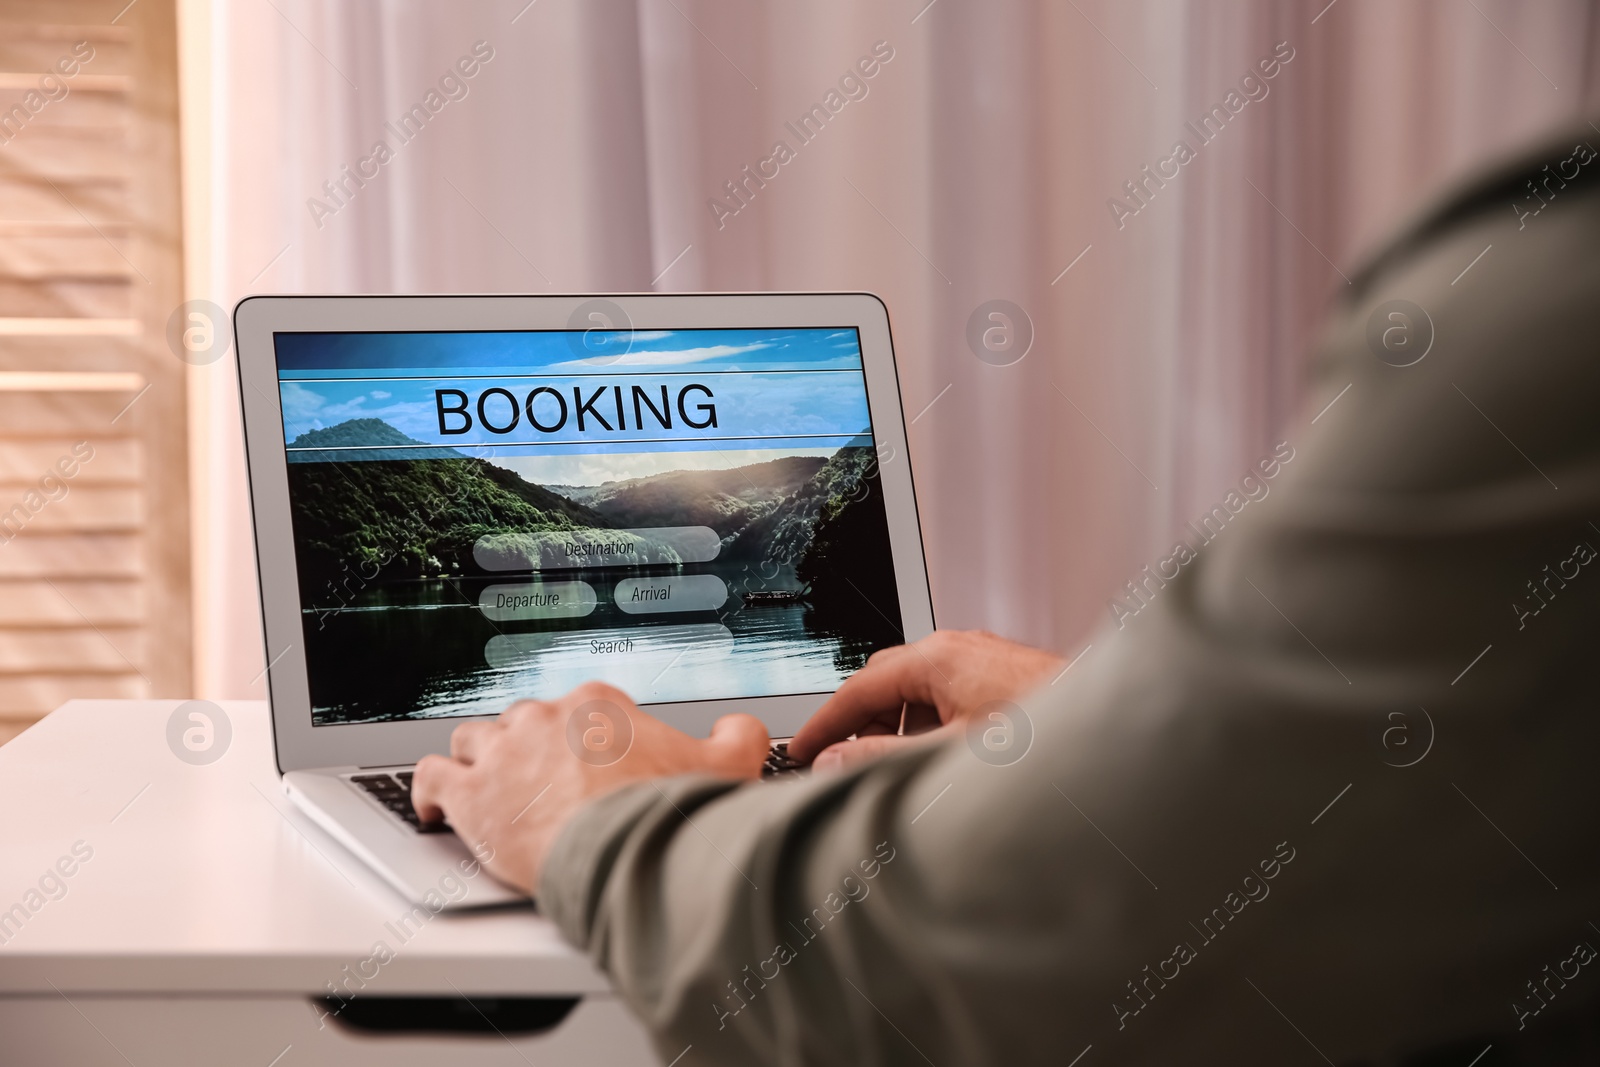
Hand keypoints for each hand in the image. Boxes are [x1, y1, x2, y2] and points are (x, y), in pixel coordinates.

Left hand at [411, 681, 767, 893]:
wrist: (626, 850)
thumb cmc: (669, 810)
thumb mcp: (729, 764)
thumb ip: (738, 737)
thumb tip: (739, 729)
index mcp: (597, 706)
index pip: (576, 709)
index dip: (577, 739)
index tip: (582, 764)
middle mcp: (543, 717)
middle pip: (522, 722)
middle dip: (527, 750)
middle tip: (538, 785)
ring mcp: (502, 752)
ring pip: (472, 740)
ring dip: (477, 762)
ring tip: (485, 789)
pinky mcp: (469, 793)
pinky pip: (430, 777)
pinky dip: (428, 791)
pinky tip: (434, 808)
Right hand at [788, 630, 1063, 772]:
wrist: (1115, 735)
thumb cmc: (1047, 739)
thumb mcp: (950, 757)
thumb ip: (884, 761)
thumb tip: (835, 762)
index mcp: (938, 658)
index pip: (859, 688)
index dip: (825, 723)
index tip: (801, 749)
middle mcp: (958, 650)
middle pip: (884, 684)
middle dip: (859, 727)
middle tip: (840, 765)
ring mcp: (981, 661)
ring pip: (917, 693)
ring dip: (897, 731)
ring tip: (894, 773)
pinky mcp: (1001, 678)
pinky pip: (946, 698)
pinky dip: (928, 728)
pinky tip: (937, 763)